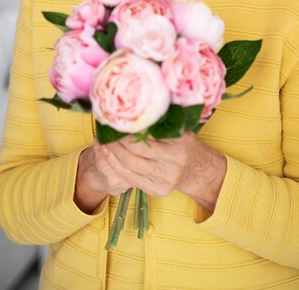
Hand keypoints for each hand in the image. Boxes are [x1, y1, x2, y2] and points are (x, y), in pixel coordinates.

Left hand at [98, 132, 226, 211]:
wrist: (195, 168)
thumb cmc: (184, 142)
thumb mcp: (179, 128)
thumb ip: (162, 121)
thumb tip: (137, 109)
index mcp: (179, 148)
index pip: (147, 141)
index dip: (129, 132)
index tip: (116, 122)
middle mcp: (172, 167)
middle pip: (136, 155)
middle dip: (117, 143)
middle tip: (105, 130)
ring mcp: (163, 182)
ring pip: (130, 168)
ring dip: (113, 154)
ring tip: (103, 141)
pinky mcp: (155, 190)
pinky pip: (130, 178)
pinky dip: (115, 166)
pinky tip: (107, 155)